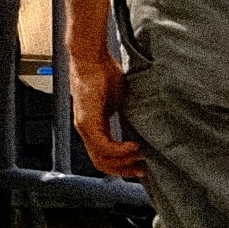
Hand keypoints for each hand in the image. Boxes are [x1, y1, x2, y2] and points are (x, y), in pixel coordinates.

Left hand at [73, 45, 140, 183]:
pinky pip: (103, 146)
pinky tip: (134, 147)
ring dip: (124, 162)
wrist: (91, 57)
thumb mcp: (120, 102)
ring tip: (141, 156)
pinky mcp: (87, 121)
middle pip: (102, 164)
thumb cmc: (105, 74)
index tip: (140, 165)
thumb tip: (144, 131)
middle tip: (142, 169)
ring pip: (101, 158)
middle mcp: (86, 130)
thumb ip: (127, 118)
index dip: (122, 165)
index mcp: (94, 127)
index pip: (104, 157)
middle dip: (123, 170)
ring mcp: (84, 126)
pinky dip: (120, 151)